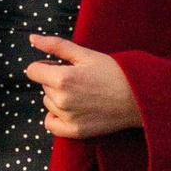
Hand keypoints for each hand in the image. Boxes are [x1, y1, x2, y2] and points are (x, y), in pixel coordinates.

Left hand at [24, 35, 141, 140]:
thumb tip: (32, 39)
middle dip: (54, 80)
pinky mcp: (75, 131)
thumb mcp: (86, 54)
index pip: (32, 71)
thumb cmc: (114, 73)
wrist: (138, 97)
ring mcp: (67, 118)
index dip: (45, 66)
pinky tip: (71, 109)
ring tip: (82, 93)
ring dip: (57, 97)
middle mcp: (62, 100)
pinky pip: (51, 124)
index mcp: (63, 79)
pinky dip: (56, 116)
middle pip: (43, 86)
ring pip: (48, 102)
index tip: (59, 66)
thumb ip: (56, 46)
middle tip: (79, 79)